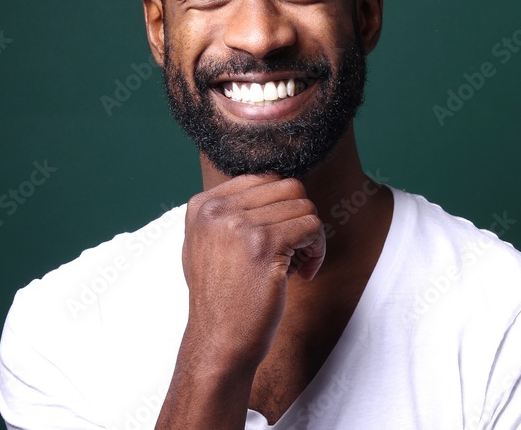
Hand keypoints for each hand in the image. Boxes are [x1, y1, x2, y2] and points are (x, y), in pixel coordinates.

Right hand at [179, 173, 325, 368]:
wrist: (219, 342)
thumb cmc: (222, 298)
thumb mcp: (209, 244)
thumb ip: (231, 213)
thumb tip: (272, 185)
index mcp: (202, 205)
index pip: (265, 179)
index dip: (282, 208)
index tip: (279, 239)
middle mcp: (216, 210)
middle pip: (289, 188)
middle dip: (300, 218)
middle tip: (294, 251)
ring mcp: (239, 224)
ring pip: (305, 206)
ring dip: (311, 236)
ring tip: (296, 264)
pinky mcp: (264, 244)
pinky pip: (312, 226)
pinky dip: (318, 249)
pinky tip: (304, 273)